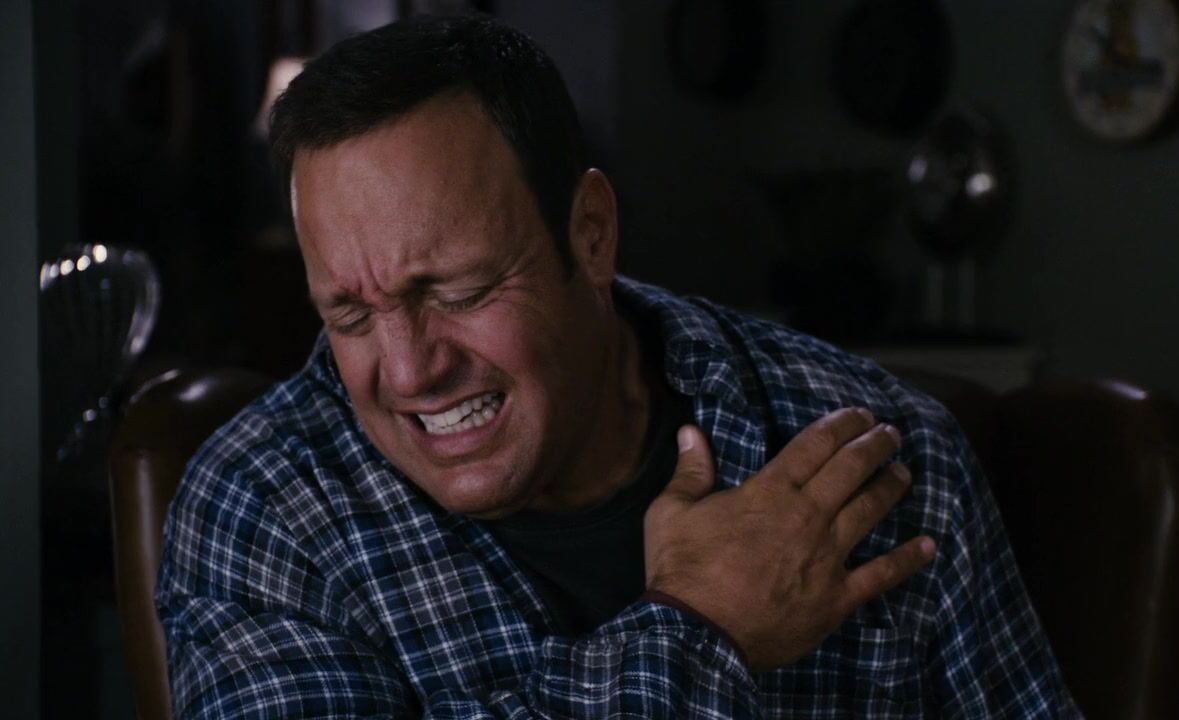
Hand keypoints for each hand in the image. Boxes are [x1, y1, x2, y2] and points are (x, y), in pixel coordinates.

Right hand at [643, 408, 934, 671]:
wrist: (696, 635)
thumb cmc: (681, 571)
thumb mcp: (671, 512)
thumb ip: (690, 471)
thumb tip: (690, 433)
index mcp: (769, 492)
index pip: (814, 445)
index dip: (841, 424)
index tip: (859, 414)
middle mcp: (806, 516)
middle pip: (851, 469)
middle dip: (875, 445)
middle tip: (890, 432)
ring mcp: (826, 556)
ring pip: (871, 510)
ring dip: (891, 486)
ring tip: (904, 472)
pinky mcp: (836, 597)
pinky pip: (881, 575)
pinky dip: (907, 559)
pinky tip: (928, 545)